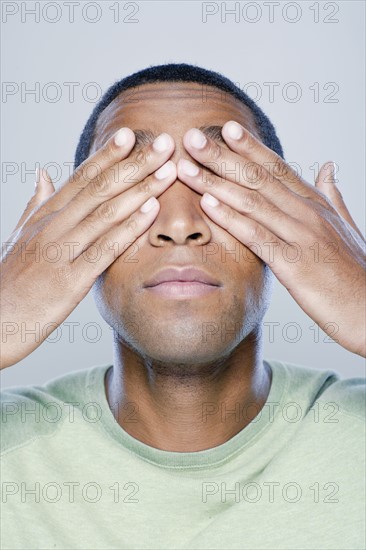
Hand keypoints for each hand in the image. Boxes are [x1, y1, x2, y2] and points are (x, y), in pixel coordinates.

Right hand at [0, 129, 175, 368]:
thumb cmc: (10, 281)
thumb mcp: (20, 236)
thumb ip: (36, 204)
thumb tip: (43, 173)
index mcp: (44, 216)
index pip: (80, 178)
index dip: (107, 155)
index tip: (131, 134)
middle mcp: (52, 227)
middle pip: (99, 188)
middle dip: (134, 164)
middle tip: (164, 144)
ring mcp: (61, 252)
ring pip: (106, 213)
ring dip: (141, 189)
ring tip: (168, 170)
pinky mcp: (70, 281)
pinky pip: (105, 249)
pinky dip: (130, 228)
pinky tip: (152, 210)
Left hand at [177, 121, 365, 356]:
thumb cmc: (356, 272)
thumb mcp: (346, 226)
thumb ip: (333, 196)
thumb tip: (328, 166)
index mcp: (316, 204)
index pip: (278, 169)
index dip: (250, 147)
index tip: (226, 128)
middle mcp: (308, 214)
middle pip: (259, 179)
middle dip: (223, 157)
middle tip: (193, 138)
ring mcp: (302, 237)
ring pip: (253, 203)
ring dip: (216, 183)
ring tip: (187, 168)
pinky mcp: (295, 265)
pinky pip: (258, 237)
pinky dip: (232, 220)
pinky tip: (208, 206)